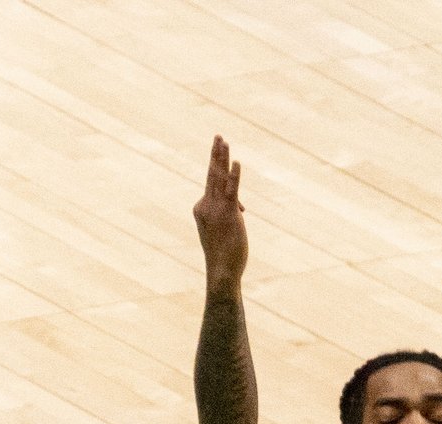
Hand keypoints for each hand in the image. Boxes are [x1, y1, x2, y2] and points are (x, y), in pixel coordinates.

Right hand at [193, 136, 248, 297]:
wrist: (221, 270)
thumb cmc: (223, 254)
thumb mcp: (224, 230)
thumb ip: (230, 213)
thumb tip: (241, 207)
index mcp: (201, 208)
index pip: (213, 186)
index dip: (227, 179)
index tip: (231, 167)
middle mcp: (205, 205)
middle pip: (211, 174)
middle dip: (215, 154)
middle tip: (218, 136)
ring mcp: (216, 209)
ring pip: (218, 178)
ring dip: (221, 158)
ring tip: (223, 140)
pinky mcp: (228, 214)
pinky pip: (231, 190)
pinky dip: (234, 176)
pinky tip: (236, 162)